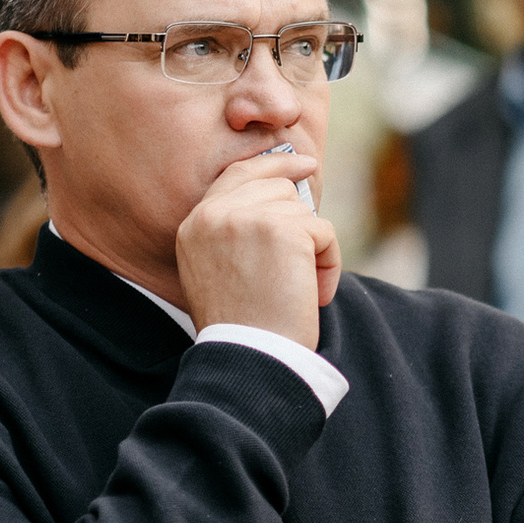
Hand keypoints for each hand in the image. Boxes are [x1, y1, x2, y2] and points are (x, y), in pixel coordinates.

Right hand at [175, 147, 340, 349]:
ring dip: (313, 252)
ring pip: (304, 212)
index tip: (304, 164)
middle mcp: (215, 215)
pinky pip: (324, 232)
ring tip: (298, 291)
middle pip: (278, 188)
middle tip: (309, 258)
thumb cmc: (242, 329)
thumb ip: (235, 232)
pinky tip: (313, 295)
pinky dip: (329, 265)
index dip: (274, 165)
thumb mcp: (217, 272)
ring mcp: (248, 218)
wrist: (251, 358)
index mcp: (194, 225)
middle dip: (300, 223)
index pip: (237, 175)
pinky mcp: (284, 230)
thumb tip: (285, 198)